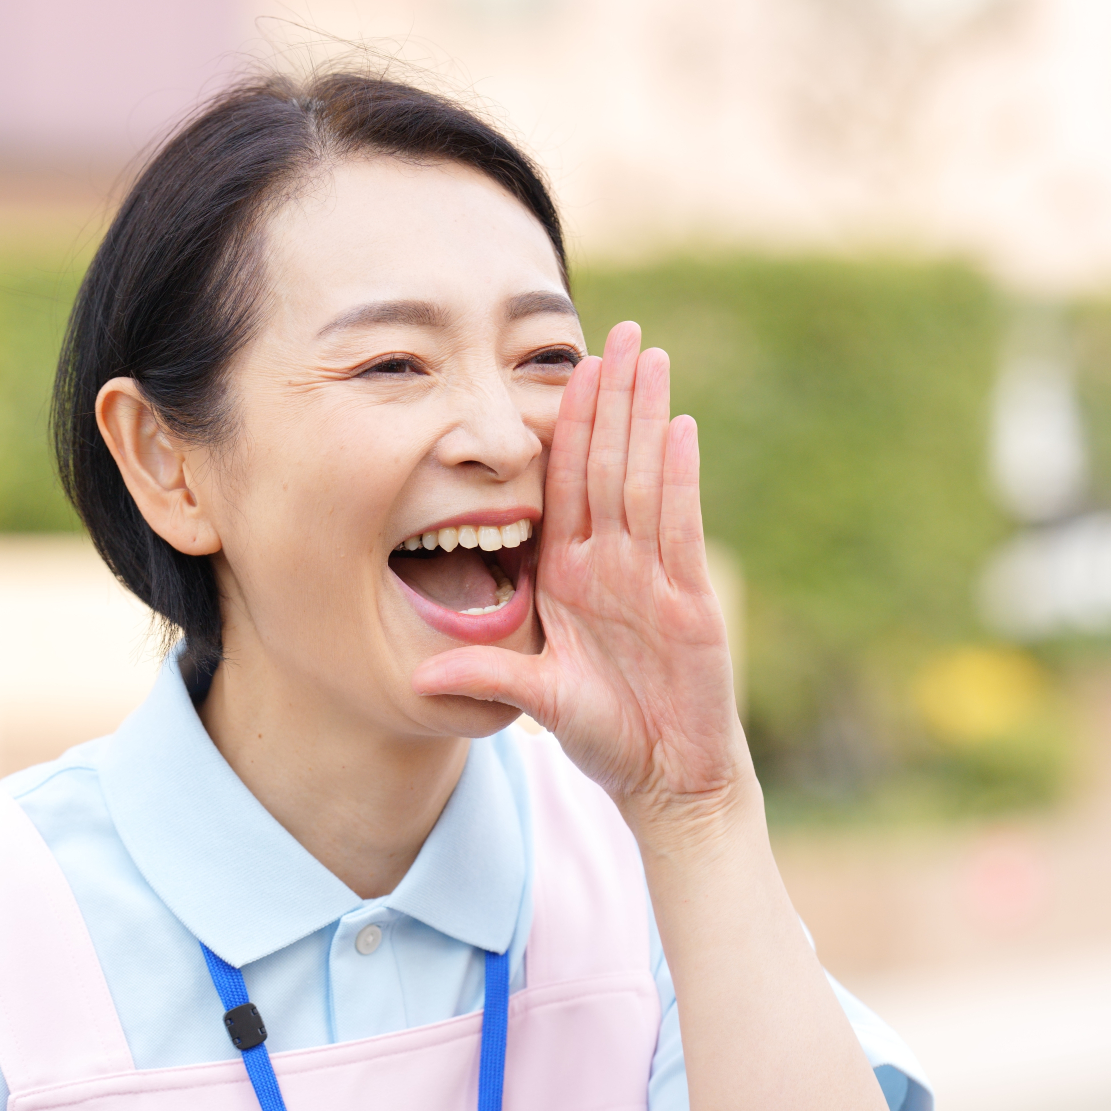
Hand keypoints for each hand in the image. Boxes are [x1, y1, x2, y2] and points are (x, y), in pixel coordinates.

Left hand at [412, 322, 757, 835]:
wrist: (668, 779)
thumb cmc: (608, 736)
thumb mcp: (536, 699)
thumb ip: (486, 677)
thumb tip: (421, 677)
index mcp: (574, 574)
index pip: (566, 484)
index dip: (566, 426)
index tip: (564, 370)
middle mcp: (615, 563)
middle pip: (611, 463)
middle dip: (611, 397)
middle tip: (614, 331)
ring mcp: (655, 576)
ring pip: (646, 479)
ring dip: (646, 416)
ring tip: (647, 355)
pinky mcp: (689, 598)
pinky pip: (680, 526)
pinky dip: (680, 477)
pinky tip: (680, 426)